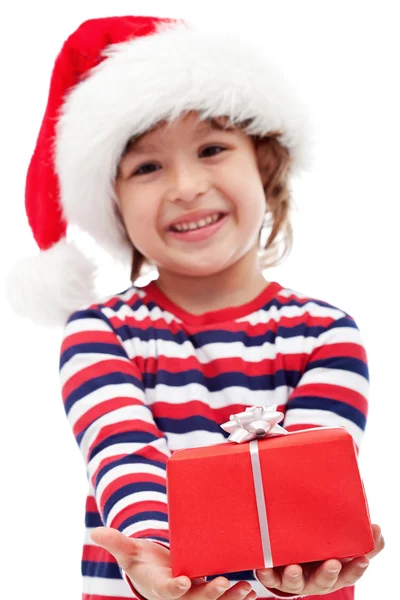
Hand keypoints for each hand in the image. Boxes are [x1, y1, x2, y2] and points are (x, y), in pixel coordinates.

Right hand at [91, 527, 256, 599]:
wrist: (156, 571)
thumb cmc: (143, 561)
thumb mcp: (129, 551)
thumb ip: (116, 542)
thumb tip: (96, 531)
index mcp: (158, 585)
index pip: (166, 590)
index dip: (174, 588)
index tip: (183, 582)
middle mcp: (178, 595)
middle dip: (210, 594)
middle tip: (224, 583)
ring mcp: (194, 596)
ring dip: (230, 598)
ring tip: (246, 589)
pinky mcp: (206, 591)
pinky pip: (222, 598)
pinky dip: (236, 596)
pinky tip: (251, 590)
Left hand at [255, 524, 383, 596]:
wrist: (290, 555)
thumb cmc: (320, 550)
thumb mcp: (341, 546)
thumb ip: (361, 541)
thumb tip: (377, 530)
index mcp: (333, 571)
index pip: (349, 574)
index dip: (356, 568)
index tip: (362, 559)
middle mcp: (314, 579)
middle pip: (323, 582)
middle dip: (328, 574)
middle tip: (332, 563)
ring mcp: (294, 579)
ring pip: (295, 584)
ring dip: (295, 577)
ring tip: (293, 568)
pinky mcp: (274, 576)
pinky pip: (269, 578)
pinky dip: (266, 574)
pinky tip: (264, 568)